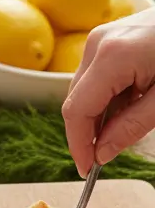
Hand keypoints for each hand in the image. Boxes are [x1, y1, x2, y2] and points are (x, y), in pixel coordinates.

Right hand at [62, 7, 154, 175]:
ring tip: (128, 124)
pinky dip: (107, 96)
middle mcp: (96, 44)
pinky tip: (130, 103)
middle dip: (88, 131)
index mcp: (111, 57)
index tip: (87, 170)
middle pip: (76, 99)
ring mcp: (99, 37)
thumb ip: (132, 127)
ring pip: (84, 88)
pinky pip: (95, 75)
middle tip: (107, 155)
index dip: (78, 144)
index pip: (77, 110)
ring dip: (99, 113)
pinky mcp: (107, 37)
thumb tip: (101, 154)